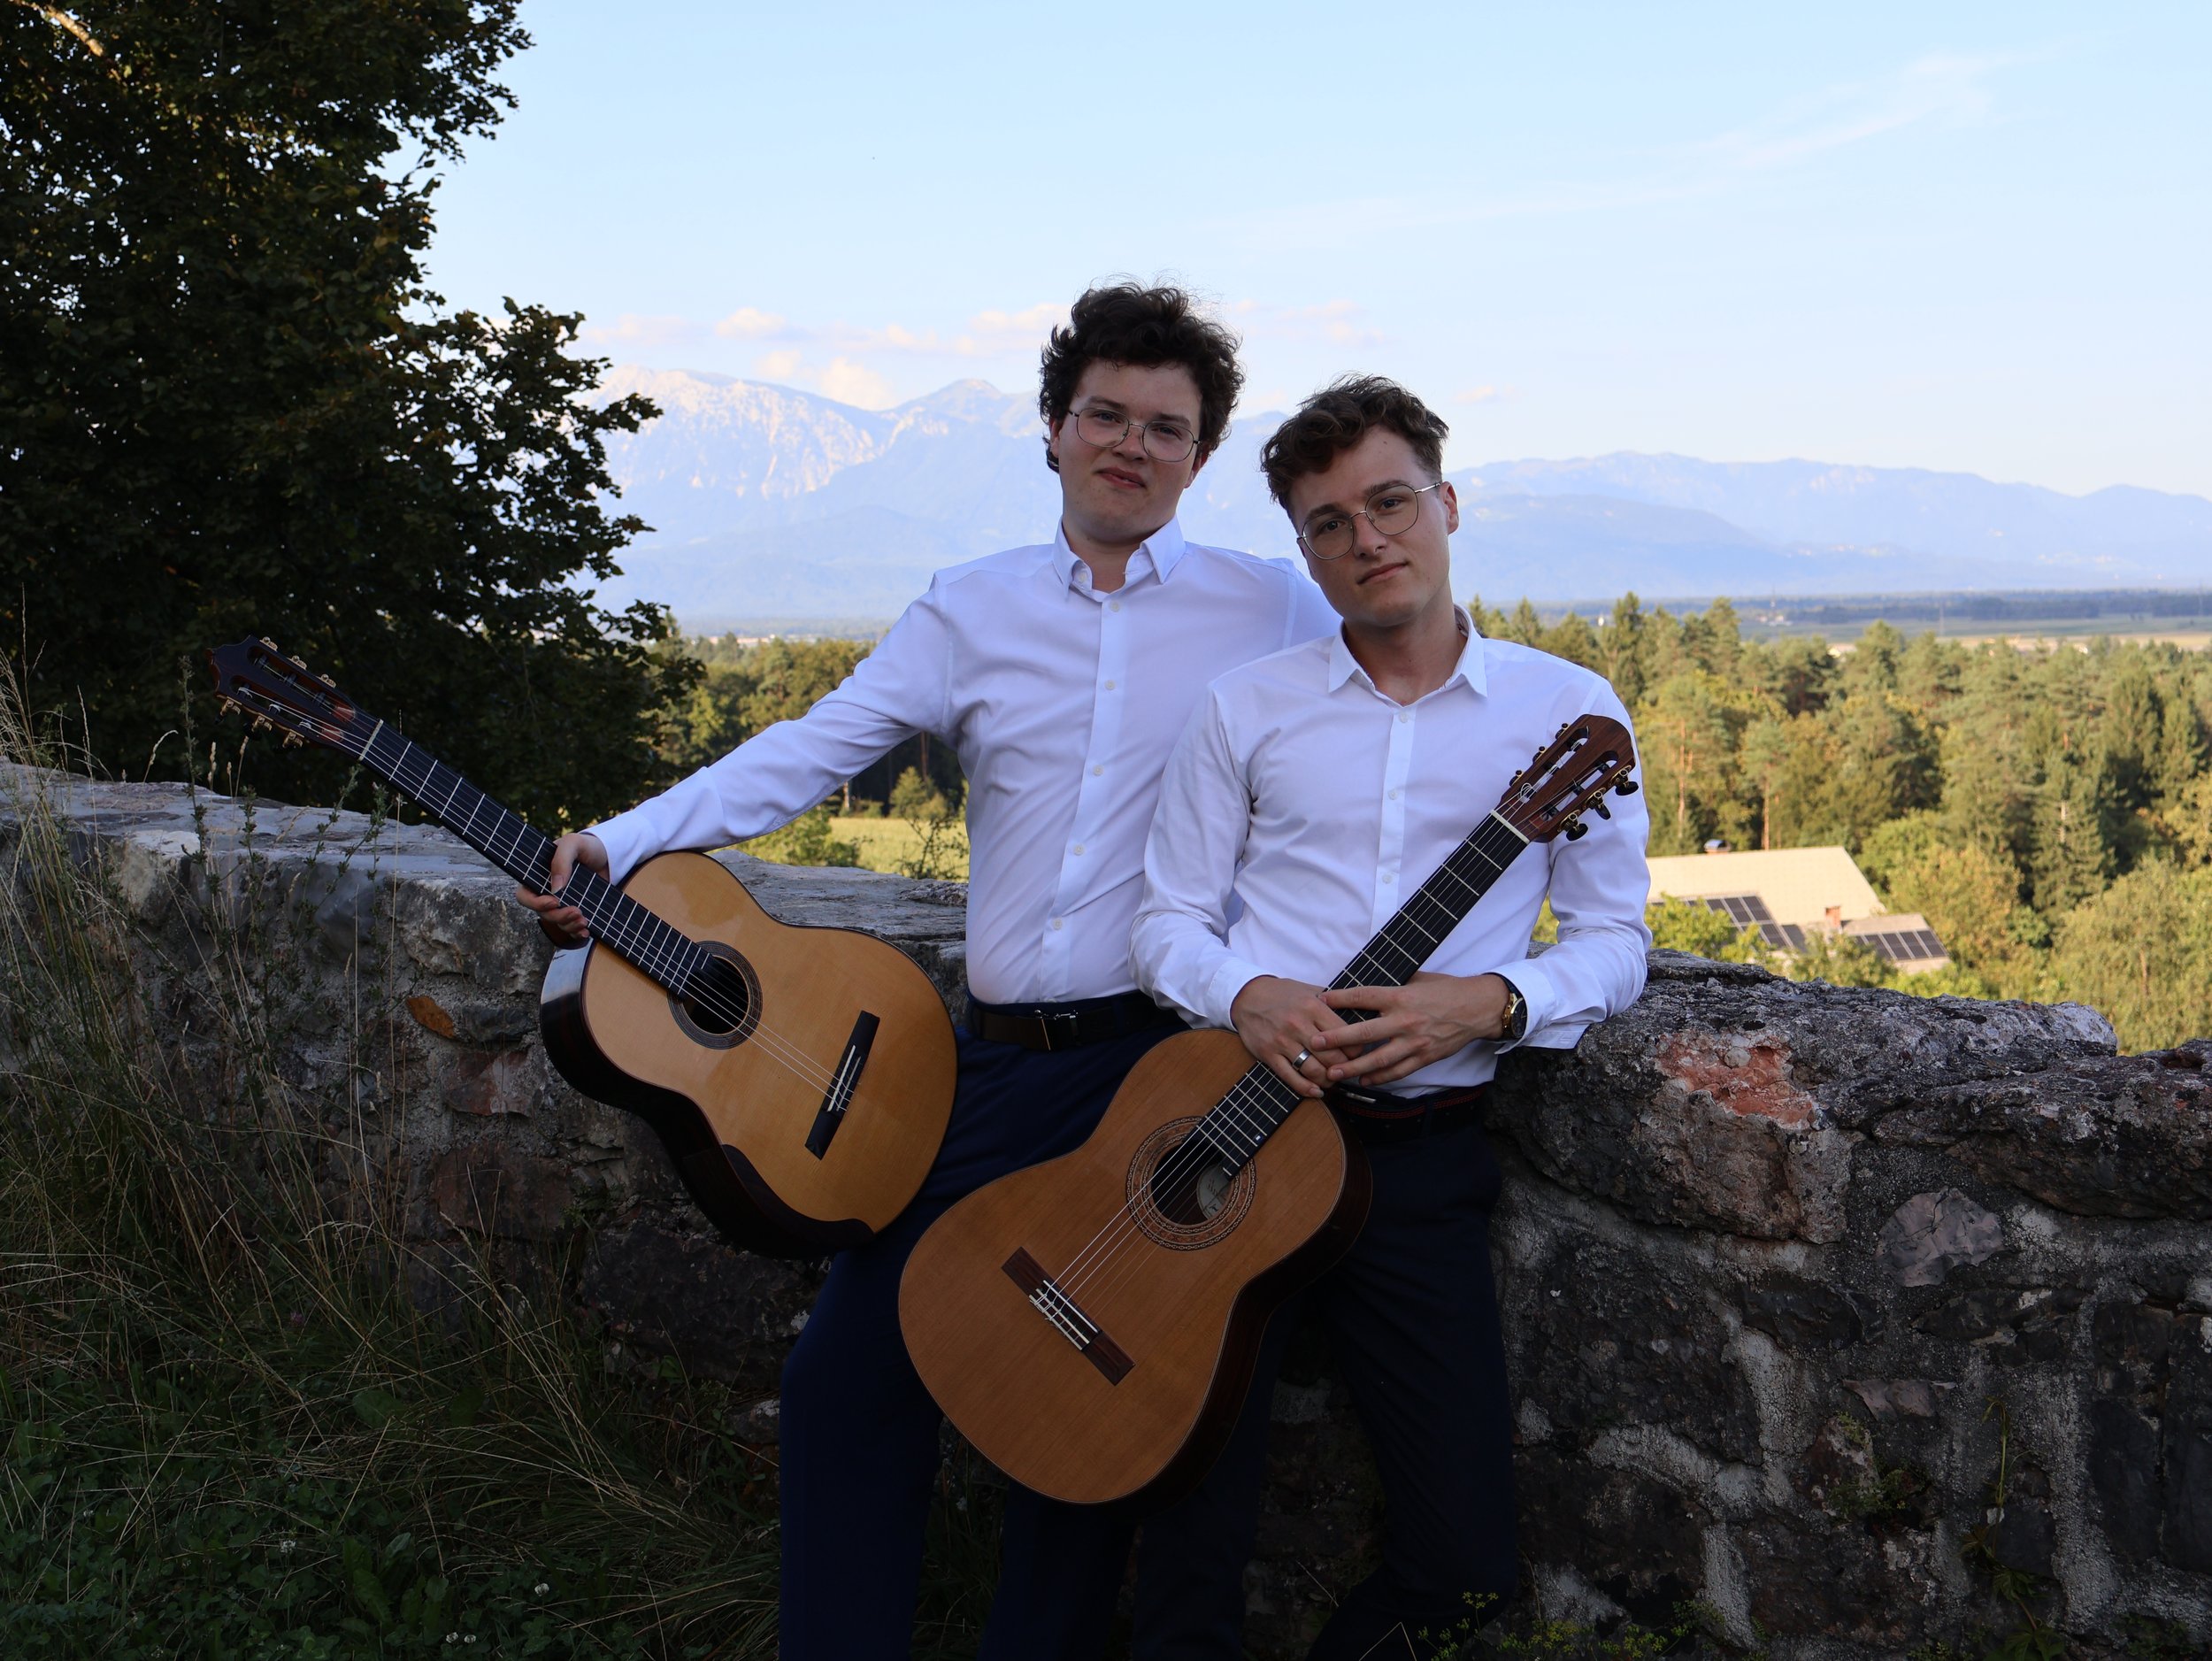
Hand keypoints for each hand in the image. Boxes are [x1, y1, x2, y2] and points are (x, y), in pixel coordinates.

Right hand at [514, 831, 608, 946]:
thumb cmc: (586, 846)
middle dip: (558, 916)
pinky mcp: (576, 910)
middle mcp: (547, 892)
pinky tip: (585, 931)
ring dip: (569, 925)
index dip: (534, 903)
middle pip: (543, 913)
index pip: (524, 895)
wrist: (609, 856)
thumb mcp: (573, 843)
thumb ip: (561, 860)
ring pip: (557, 922)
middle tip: (576, 911)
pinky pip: (571, 928)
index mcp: (539, 876)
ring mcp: (562, 903)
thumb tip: (555, 888)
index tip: (553, 902)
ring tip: (584, 920)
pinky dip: (576, 932)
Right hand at [1229, 976, 1357, 1098]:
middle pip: (1331, 1057)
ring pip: (1313, 1070)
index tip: (1357, 1054)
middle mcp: (1298, 1025)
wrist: (1247, 996)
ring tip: (1332, 1080)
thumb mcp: (1310, 989)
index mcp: (1313, 1007)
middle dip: (1344, 1068)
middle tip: (1347, 1071)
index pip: (1344, 1035)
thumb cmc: (1282, 993)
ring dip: (1327, 1080)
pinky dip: (1306, 1088)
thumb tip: (1357, 1012)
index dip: (1355, 1049)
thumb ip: (1333, 1000)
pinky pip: (1290, 1077)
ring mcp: (1282, 1041)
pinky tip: (1316, 1091)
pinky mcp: (1269, 1054)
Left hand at [1308, 972, 1508, 1088]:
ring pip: (1378, 1059)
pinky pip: (1398, 1071)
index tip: (1321, 999)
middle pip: (1365, 1033)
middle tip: (1315, 1044)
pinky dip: (1379, 1077)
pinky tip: (1364, 1080)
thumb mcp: (1418, 979)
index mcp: (1401, 996)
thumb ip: (1393, 984)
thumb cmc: (1447, 990)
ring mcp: (1415, 1042)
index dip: (1341, 998)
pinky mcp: (1425, 1057)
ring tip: (1333, 1073)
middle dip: (1337, 1039)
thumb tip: (1367, 984)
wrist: (1478, 1008)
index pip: (1364, 996)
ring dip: (1353, 1067)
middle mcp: (1405, 1020)